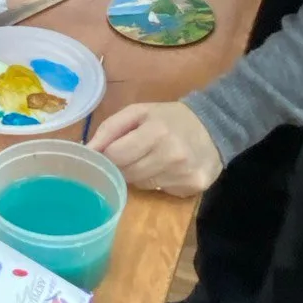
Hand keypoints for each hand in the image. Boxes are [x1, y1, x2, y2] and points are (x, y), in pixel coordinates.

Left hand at [88, 102, 222, 196]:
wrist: (215, 126)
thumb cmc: (169, 118)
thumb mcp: (138, 112)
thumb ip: (109, 129)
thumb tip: (87, 151)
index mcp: (156, 131)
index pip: (116, 155)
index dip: (108, 154)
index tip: (111, 150)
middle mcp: (172, 155)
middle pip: (127, 173)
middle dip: (123, 164)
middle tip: (133, 153)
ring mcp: (184, 174)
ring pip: (142, 185)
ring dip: (140, 174)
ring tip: (152, 158)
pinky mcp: (193, 188)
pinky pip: (160, 191)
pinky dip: (158, 182)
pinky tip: (168, 168)